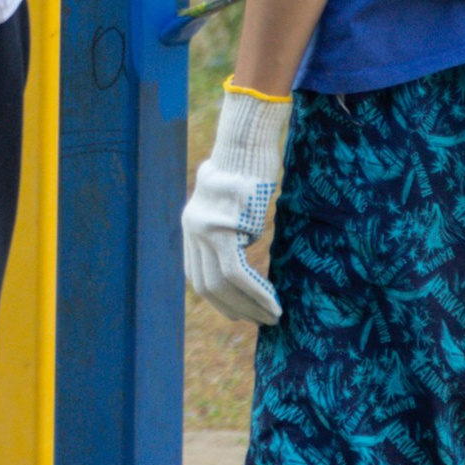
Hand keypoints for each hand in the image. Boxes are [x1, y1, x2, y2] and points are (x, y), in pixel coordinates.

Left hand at [183, 85, 290, 324]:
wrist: (247, 143)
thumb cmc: (247, 169)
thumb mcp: (234, 205)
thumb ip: (230, 231)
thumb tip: (243, 253)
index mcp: (191, 226)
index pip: (197, 274)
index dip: (218, 298)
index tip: (239, 311)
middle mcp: (192, 230)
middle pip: (205, 285)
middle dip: (233, 308)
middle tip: (258, 321)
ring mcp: (205, 231)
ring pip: (222, 283)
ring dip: (249, 306)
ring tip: (272, 317)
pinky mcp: (224, 229)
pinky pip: (238, 273)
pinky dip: (256, 293)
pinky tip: (273, 304)